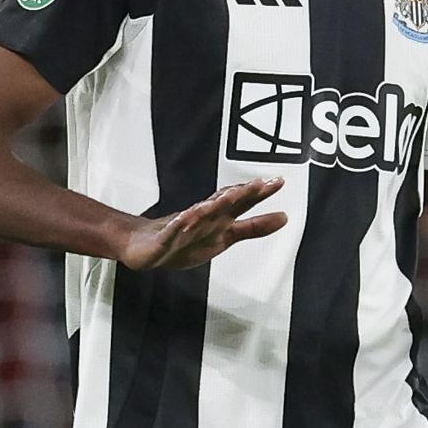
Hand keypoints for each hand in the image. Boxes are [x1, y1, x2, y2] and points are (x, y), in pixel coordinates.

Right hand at [115, 177, 287, 270]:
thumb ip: (254, 227)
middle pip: (222, 204)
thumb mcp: (225, 236)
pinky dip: (179, 226)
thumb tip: (285, 218)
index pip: (239, 201)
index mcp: (217, 218)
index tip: (278, 181)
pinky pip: (171, 233)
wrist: (143, 246)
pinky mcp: (162, 241)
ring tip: (227, 198)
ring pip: (198, 216)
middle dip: (240, 194)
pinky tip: (186, 218)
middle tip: (258, 185)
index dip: (258, 193)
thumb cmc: (186, 239)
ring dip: (212, 206)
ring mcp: (181, 229)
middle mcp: (202, 218)